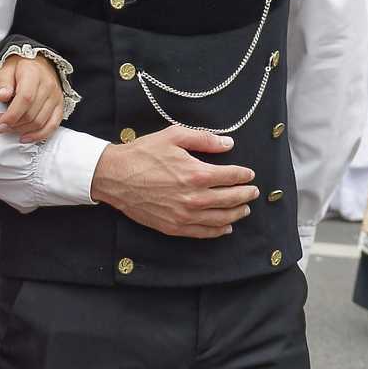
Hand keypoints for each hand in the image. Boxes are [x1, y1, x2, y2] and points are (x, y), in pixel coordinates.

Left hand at [0, 51, 64, 140]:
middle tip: (0, 126)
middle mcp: (48, 86)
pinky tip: (26, 137)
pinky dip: (39, 135)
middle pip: (32, 113)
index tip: (0, 123)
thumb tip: (2, 95)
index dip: (12, 115)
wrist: (39, 63)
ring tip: (10, 129)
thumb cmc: (21, 67)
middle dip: (13, 124)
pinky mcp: (60, 106)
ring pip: (40, 122)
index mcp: (34, 74)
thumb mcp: (7, 68)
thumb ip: (3, 82)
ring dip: (22, 130)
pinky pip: (52, 125)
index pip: (25, 99)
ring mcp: (56, 97)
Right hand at [92, 126, 256, 238]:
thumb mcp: (173, 136)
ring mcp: (184, 215)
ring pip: (220, 218)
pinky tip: (226, 227)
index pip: (231, 176)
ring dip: (236, 214)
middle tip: (253, 192)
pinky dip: (218, 231)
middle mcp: (194, 198)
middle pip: (230, 199)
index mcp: (196, 173)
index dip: (243, 175)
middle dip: (245, 195)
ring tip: (244, 209)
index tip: (249, 174)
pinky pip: (203, 232)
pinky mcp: (173, 227)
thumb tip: (228, 143)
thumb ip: (204, 139)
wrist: (114, 177)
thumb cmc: (142, 154)